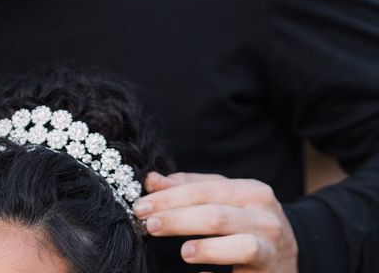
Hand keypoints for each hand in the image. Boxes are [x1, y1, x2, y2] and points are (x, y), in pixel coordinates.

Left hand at [133, 172, 297, 272]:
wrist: (293, 253)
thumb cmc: (247, 221)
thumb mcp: (224, 198)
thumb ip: (189, 187)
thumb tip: (152, 180)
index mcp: (251, 191)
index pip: (203, 190)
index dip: (169, 197)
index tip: (140, 205)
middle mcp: (264, 217)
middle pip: (216, 215)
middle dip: (177, 219)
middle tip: (148, 225)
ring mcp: (272, 248)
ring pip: (241, 245)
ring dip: (208, 249)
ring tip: (183, 252)